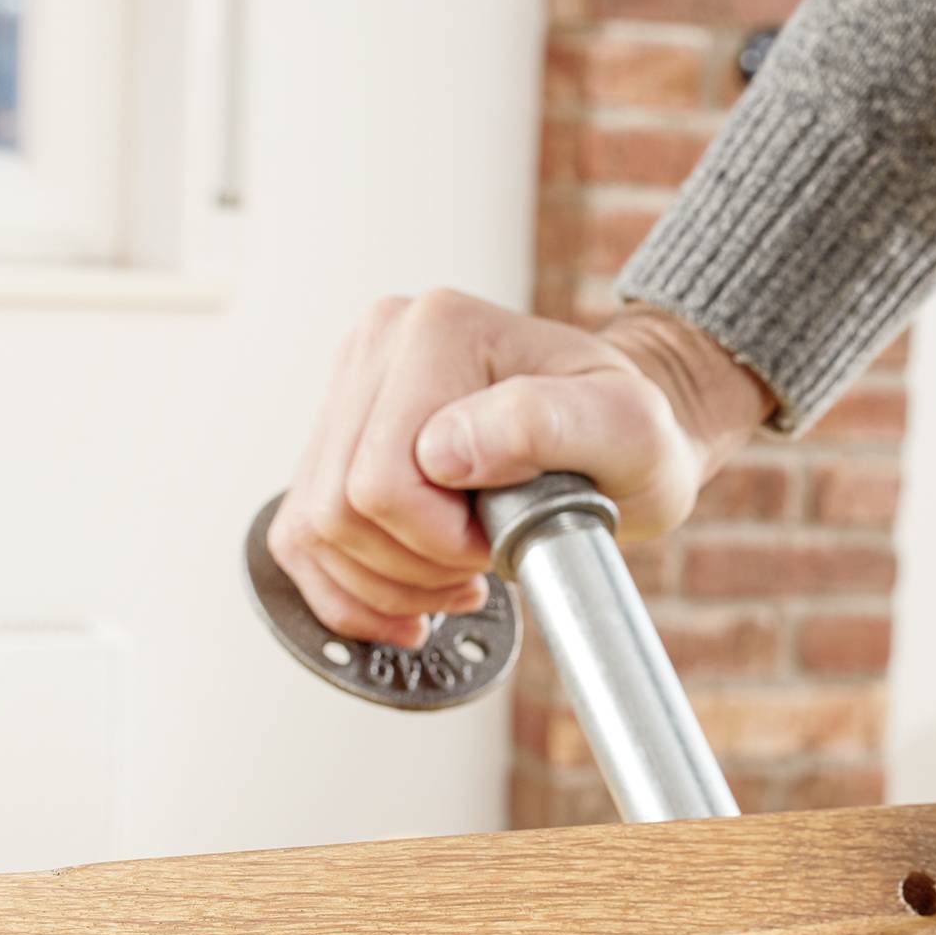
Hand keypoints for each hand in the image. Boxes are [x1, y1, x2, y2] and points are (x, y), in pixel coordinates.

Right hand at [266, 294, 774, 644]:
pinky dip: (351, 590)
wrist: (623, 438)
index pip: (381, 483)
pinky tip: (408, 604)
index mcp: (437, 330)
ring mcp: (350, 391)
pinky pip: (301, 538)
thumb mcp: (627, 428)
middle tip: (484, 559)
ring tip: (456, 577)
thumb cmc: (634, 435)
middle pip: (336, 511)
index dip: (440, 542)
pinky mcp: (337, 439)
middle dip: (412, 567)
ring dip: (383, 584)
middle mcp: (378, 346)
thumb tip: (442, 451)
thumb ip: (543, 425)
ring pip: (310, 531)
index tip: (505, 538)